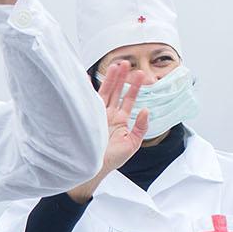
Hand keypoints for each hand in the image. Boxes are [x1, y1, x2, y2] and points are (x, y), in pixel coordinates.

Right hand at [68, 61, 150, 202]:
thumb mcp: (132, 144)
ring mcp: (97, 115)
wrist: (94, 168)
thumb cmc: (111, 160)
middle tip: (126, 63)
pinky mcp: (87, 117)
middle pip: (116, 91)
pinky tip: (88, 78)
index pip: (128, 99)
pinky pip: (87, 101)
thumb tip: (146, 110)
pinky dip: (86, 89)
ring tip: (116, 65)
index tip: (140, 74)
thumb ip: (140, 127)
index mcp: (120, 120)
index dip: (134, 87)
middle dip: (121, 77)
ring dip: (110, 79)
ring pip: (104, 93)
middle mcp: (108, 115)